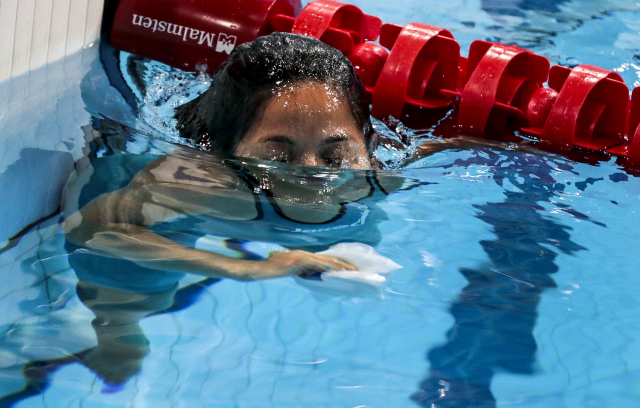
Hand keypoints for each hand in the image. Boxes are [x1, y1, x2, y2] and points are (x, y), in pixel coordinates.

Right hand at [242, 250, 356, 279]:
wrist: (260, 269)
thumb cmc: (273, 268)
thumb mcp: (291, 269)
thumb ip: (302, 270)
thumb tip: (313, 274)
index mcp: (304, 255)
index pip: (325, 259)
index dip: (339, 262)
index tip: (351, 268)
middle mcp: (304, 254)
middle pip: (327, 258)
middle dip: (342, 264)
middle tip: (356, 269)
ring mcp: (299, 257)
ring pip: (322, 261)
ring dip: (336, 266)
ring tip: (349, 271)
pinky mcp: (295, 262)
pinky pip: (312, 265)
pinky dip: (323, 268)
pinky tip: (331, 271)